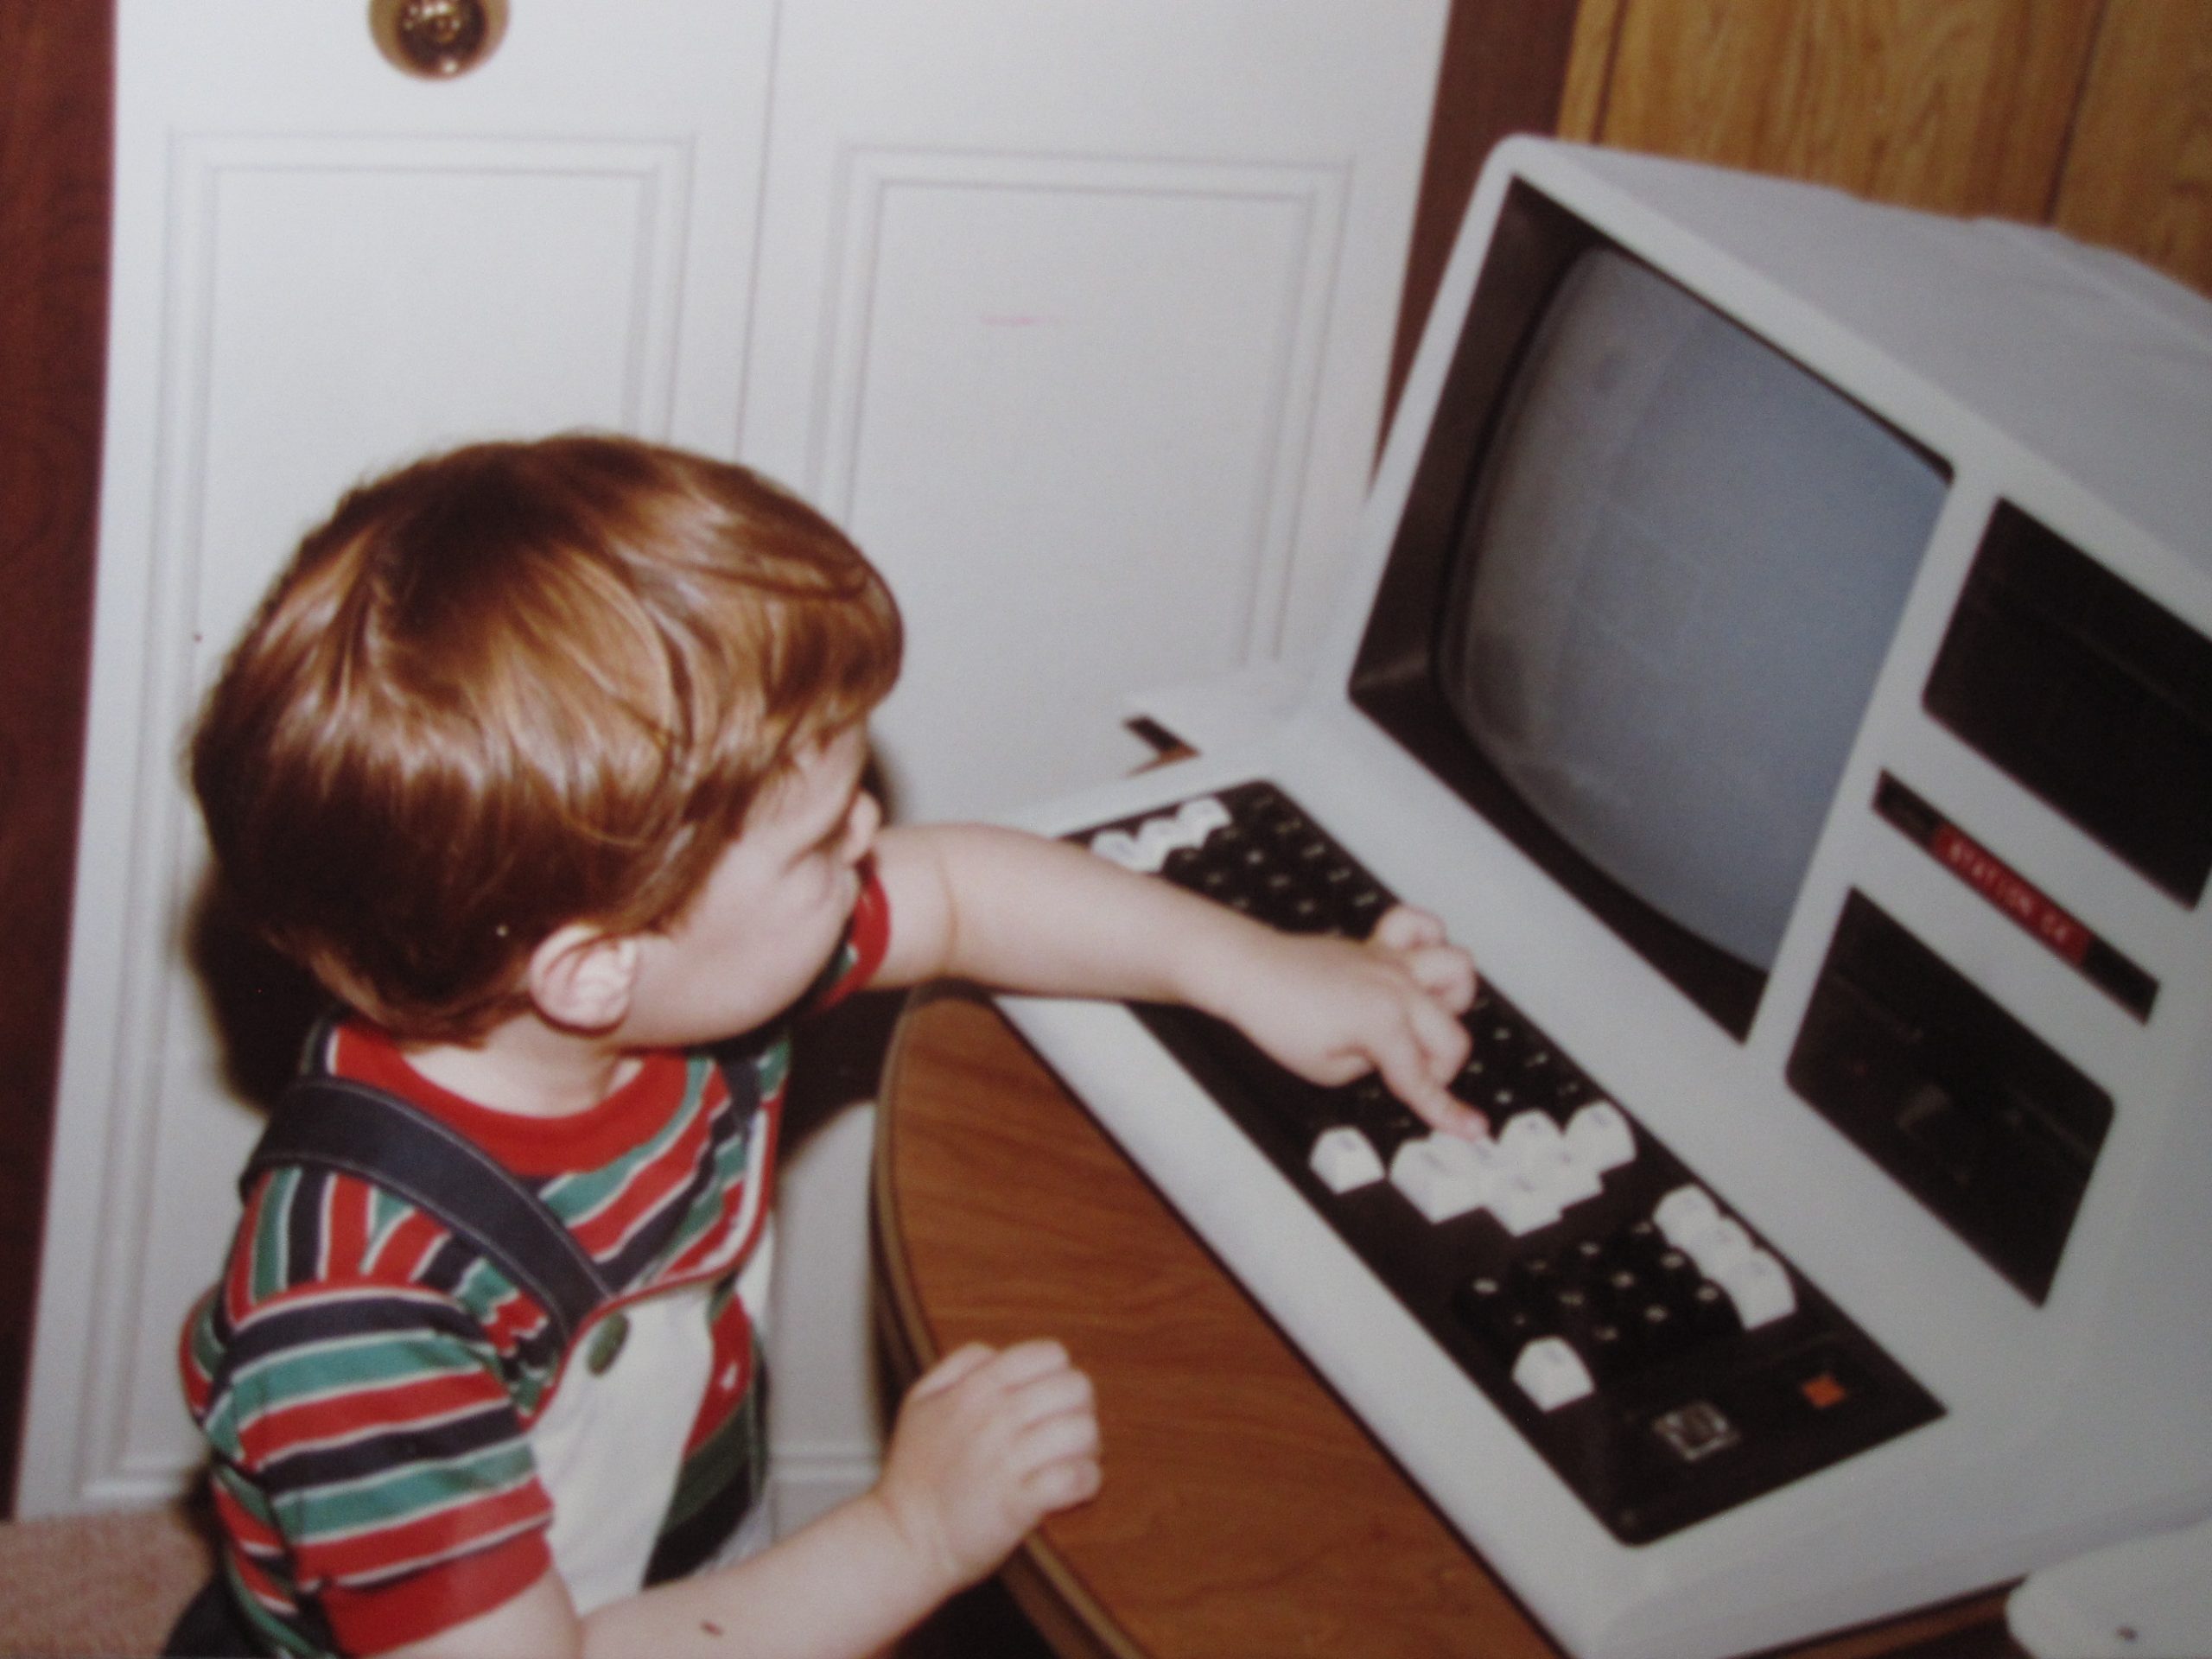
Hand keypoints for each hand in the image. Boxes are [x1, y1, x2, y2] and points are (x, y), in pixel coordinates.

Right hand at [872, 1339, 1101, 1592]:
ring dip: (1086, 1448)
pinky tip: (1070, 1489)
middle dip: (1078, 1410)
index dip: (1058, 1376)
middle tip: (1064, 1435)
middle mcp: (995, 1417)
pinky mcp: (1021, 1503)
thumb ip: (960, 1365)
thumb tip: (997, 1353)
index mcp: (975, 1388)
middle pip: (1076, 1388)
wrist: (902, 1541)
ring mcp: (1008, 1460)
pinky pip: (1077, 1477)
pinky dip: (1085, 1482)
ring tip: (1069, 1462)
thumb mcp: (920, 1401)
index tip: (1049, 1404)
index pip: (1050, 1354)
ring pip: (1083, 1430)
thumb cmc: (914, 1475)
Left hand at [1212, 905, 1485, 1136]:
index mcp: (1383, 1023)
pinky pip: (1422, 925)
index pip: (1422, 1080)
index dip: (1447, 1113)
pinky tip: (1417, 968)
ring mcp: (1392, 961)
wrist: (1250, 972)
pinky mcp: (1380, 945)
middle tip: (1414, 1078)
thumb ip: (1374, 1068)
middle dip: (1440, 1068)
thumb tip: (1397, 1062)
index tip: (1470, 1128)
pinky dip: (1430, 942)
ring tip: (1423, 1021)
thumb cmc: (1277, 1016)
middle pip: (1453, 1036)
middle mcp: (1396, 987)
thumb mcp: (1326, 1071)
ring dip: (1451, 1003)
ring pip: (1458, 969)